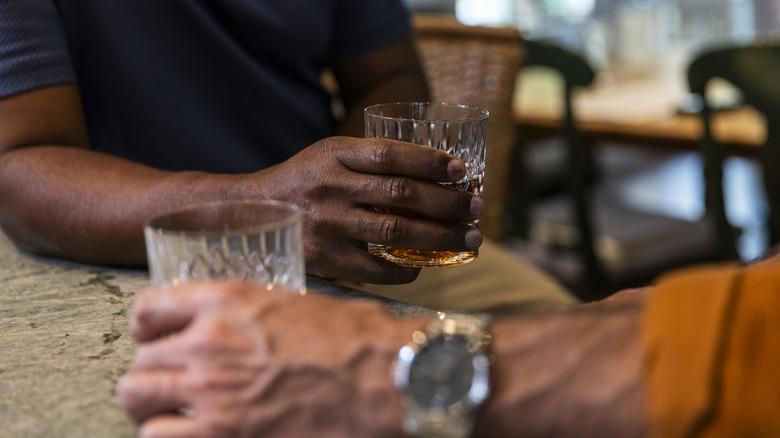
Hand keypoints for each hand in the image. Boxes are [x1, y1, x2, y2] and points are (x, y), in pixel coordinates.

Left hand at [118, 282, 426, 437]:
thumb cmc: (359, 341)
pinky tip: (195, 435)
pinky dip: (170, 437)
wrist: (389, 378)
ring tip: (179, 416)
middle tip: (175, 387)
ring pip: (136, 398)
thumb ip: (250, 315)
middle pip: (140, 361)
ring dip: (155, 409)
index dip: (149, 329)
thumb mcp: (298, 304)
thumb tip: (237, 329)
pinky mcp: (221, 436)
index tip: (157, 340)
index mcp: (226, 301)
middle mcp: (207, 342)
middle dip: (155, 375)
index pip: (149, 308)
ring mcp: (210, 392)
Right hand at [251, 136, 483, 283]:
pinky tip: (425, 266)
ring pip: (397, 230)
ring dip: (440, 236)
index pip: (390, 154)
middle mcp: (331, 187)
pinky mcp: (325, 259)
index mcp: (334, 155)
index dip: (431, 161)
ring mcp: (328, 224)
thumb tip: (434, 171)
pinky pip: (376, 268)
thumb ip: (369, 158)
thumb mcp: (328, 155)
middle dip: (448, 202)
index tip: (462, 170)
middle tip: (477, 209)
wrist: (251, 214)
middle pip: (402, 193)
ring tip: (469, 239)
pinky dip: (407, 268)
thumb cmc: (302, 182)